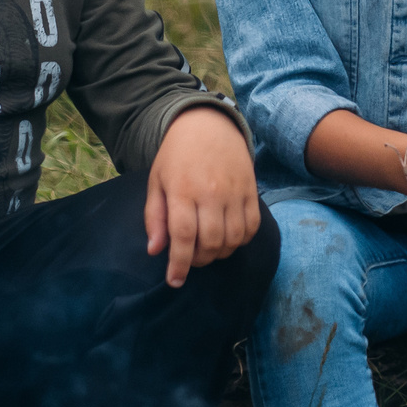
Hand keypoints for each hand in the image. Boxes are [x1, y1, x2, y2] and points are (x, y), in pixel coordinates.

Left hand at [147, 106, 261, 287]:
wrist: (208, 125)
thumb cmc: (177, 156)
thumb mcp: (156, 182)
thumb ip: (154, 216)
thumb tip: (155, 251)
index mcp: (182, 190)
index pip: (183, 236)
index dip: (179, 264)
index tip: (175, 281)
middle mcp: (210, 192)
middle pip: (210, 242)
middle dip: (199, 260)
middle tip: (191, 258)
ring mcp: (234, 191)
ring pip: (233, 239)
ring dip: (220, 253)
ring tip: (208, 248)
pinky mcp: (251, 191)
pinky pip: (251, 227)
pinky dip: (241, 240)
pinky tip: (228, 236)